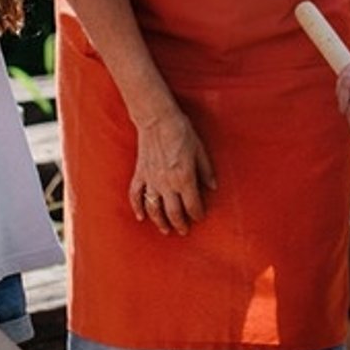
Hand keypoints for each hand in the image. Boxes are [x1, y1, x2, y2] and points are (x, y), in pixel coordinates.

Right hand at [131, 109, 215, 234]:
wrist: (157, 119)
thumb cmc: (181, 131)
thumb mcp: (200, 150)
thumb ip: (206, 170)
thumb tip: (213, 187)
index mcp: (185, 178)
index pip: (192, 205)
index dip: (197, 214)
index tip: (200, 217)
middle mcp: (167, 184)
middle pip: (174, 212)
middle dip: (180, 224)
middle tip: (184, 231)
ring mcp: (152, 180)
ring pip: (154, 209)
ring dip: (160, 222)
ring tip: (166, 230)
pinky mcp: (140, 174)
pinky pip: (136, 195)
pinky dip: (137, 208)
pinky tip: (141, 217)